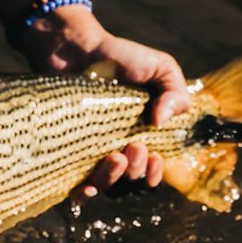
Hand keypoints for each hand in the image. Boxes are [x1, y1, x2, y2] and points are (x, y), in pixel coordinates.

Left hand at [0, 0, 190, 200]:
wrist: (76, 49)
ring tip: (115, 156)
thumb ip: (175, 92)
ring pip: (104, 185)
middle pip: (129, 180)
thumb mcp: (160, 68)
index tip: (155, 159)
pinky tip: (86, 185)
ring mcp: (90, 152)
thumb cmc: (121, 58)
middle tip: (135, 146)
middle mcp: (117, 148)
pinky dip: (83, 193)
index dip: (155, 172)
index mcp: (142, 135)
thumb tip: (163, 120)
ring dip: (113, 178)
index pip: (151, 168)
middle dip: (138, 169)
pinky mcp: (66, 153)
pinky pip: (74, 186)